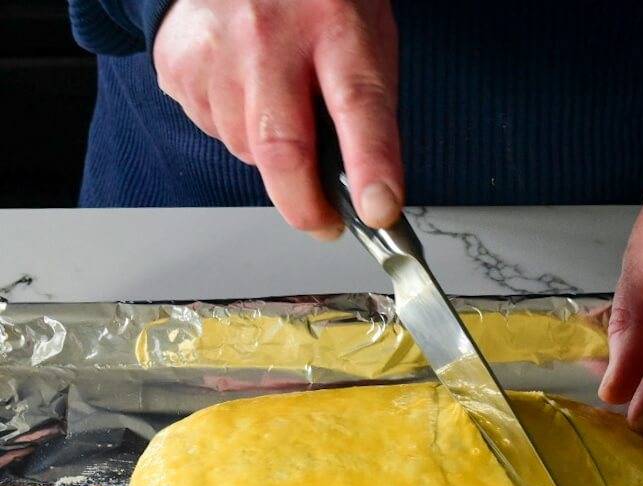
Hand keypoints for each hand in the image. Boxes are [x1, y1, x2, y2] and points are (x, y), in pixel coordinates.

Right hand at [153, 0, 402, 237]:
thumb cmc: (313, 1)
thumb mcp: (362, 35)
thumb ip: (366, 108)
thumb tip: (366, 190)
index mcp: (334, 22)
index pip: (359, 106)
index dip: (371, 166)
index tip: (378, 211)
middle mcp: (270, 34)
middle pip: (283, 148)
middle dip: (306, 205)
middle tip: (325, 223)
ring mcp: (219, 49)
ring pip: (246, 149)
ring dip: (269, 158)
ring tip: (280, 111)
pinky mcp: (180, 64)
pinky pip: (214, 130)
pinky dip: (234, 128)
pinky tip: (244, 90)